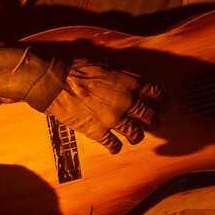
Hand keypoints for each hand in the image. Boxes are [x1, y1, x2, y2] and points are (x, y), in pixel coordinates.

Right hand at [45, 60, 160, 153]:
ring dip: (136, 136)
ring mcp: (114, 119)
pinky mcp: (98, 131)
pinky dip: (115, 147)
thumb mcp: (106, 66)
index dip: (159, 98)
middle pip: (148, 115)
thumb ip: (121, 77)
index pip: (155, 92)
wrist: (56, 83)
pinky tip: (115, 148)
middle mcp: (127, 102)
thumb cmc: (77, 70)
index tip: (159, 102)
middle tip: (152, 122)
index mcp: (131, 83)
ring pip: (134, 133)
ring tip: (135, 138)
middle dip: (152, 119)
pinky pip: (112, 144)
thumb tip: (126, 83)